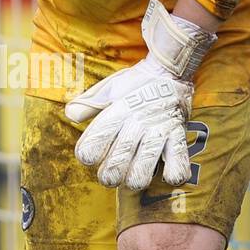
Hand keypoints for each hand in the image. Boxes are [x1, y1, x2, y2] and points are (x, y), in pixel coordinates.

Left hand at [64, 55, 193, 188]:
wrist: (169, 70)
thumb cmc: (134, 85)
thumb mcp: (108, 90)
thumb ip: (87, 105)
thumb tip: (70, 115)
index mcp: (116, 112)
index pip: (89, 151)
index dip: (88, 156)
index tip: (92, 152)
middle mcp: (136, 122)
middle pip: (113, 170)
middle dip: (109, 176)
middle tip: (114, 170)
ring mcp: (159, 131)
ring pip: (140, 176)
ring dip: (136, 179)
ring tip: (137, 171)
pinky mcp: (179, 137)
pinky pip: (177, 169)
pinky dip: (172, 175)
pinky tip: (165, 168)